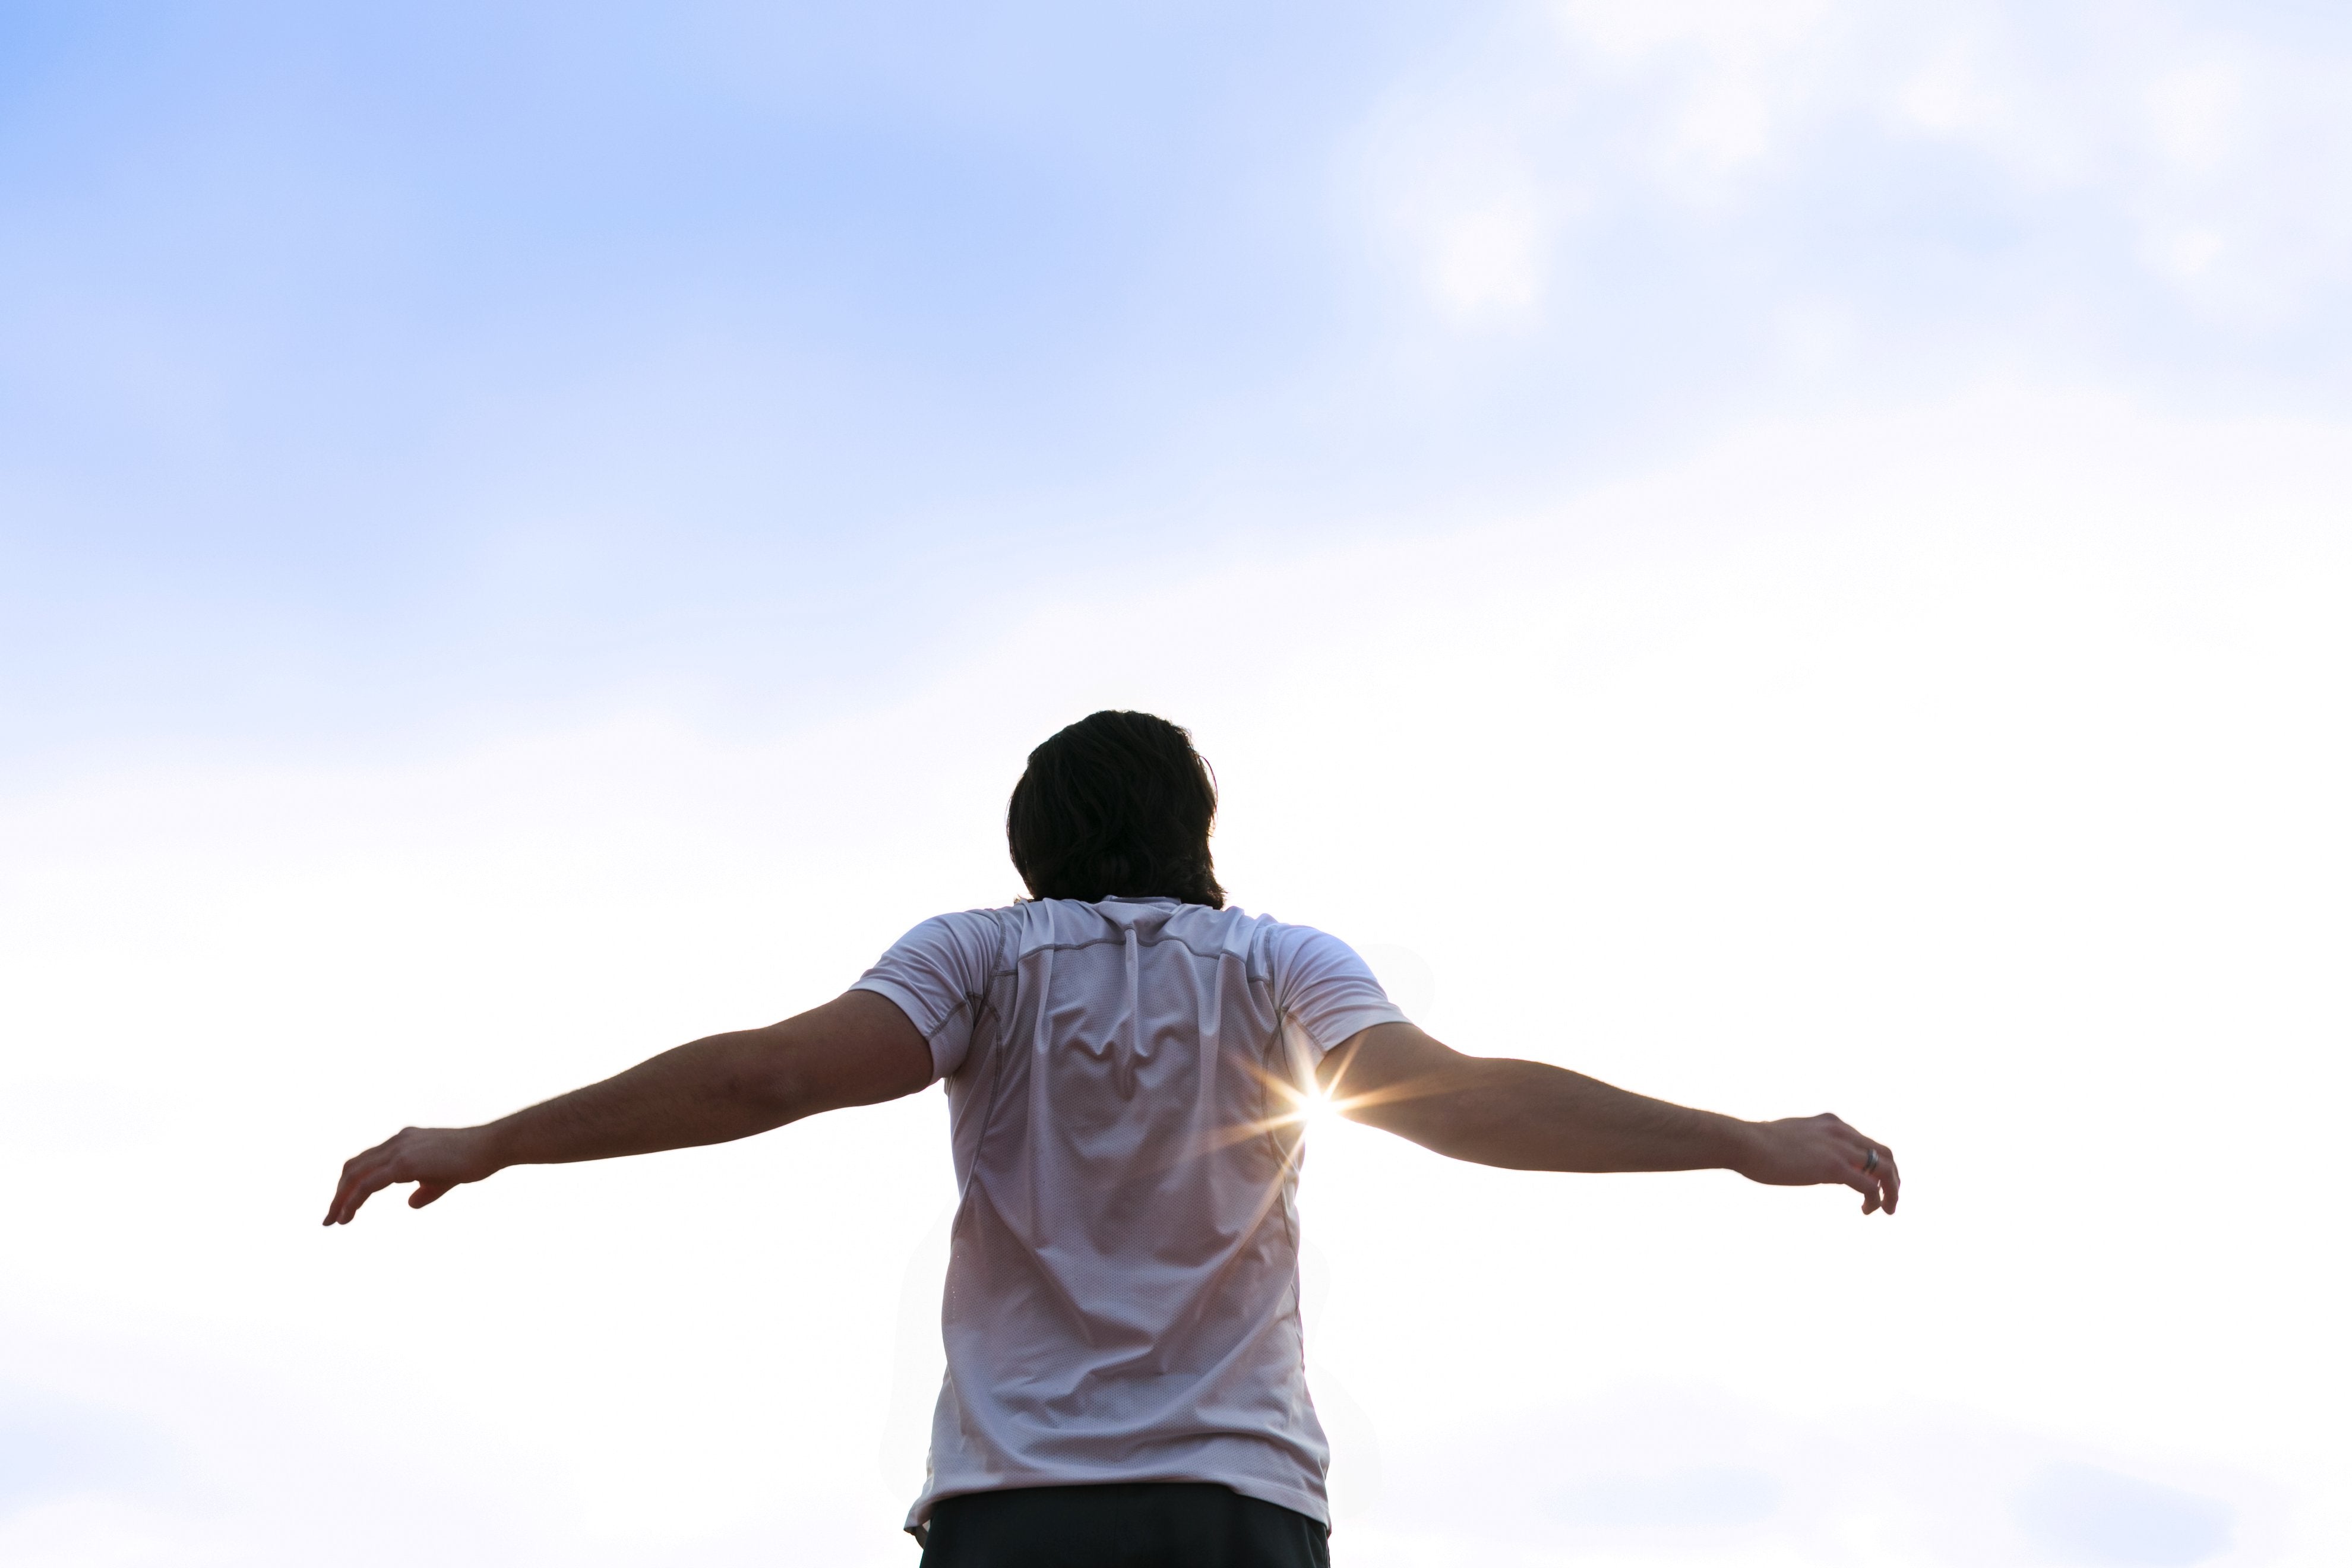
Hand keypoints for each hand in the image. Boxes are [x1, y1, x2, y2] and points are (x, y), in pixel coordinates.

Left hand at [323, 1125, 500, 1225]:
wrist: (492, 1146)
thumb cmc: (474, 1160)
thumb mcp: (443, 1177)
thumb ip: (424, 1189)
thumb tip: (410, 1204)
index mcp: (404, 1142)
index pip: (367, 1161)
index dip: (351, 1184)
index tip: (343, 1206)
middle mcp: (397, 1142)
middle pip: (354, 1166)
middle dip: (338, 1193)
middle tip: (330, 1218)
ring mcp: (399, 1150)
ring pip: (355, 1174)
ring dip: (340, 1199)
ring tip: (333, 1220)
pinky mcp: (404, 1163)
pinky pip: (368, 1184)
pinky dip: (353, 1200)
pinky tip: (347, 1217)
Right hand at [1737, 1113, 1899, 1214]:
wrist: (1745, 1143)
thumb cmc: (1757, 1145)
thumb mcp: (1791, 1139)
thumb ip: (1809, 1147)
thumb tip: (1812, 1163)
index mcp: (1830, 1123)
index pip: (1866, 1143)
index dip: (1874, 1165)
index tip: (1870, 1183)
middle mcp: (1841, 1131)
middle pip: (1884, 1153)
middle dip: (1892, 1178)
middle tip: (1889, 1198)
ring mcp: (1840, 1148)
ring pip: (1884, 1168)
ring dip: (1891, 1190)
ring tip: (1888, 1210)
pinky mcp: (1835, 1167)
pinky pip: (1869, 1185)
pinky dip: (1876, 1199)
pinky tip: (1867, 1211)